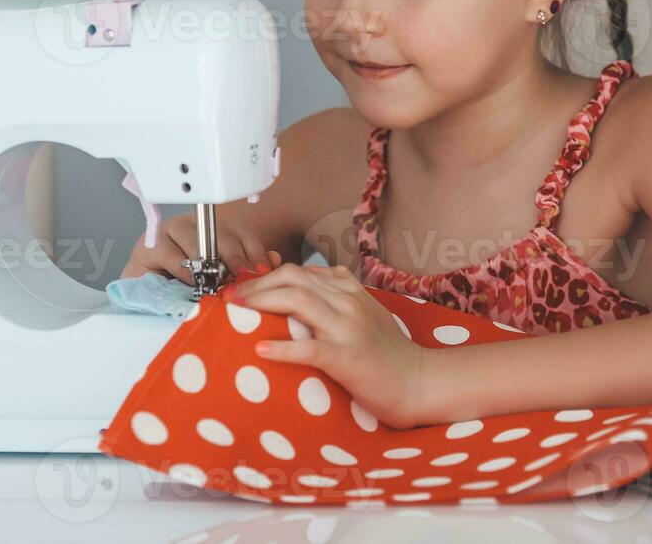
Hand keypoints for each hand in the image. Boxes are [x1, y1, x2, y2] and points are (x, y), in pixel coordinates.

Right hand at [121, 212, 282, 283]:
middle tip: (241, 280)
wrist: (145, 293)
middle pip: (225, 237)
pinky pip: (172, 253)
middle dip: (236, 261)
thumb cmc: (184, 286)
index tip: (262, 272)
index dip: (255, 254)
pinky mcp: (151, 242)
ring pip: (199, 243)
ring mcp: (173, 230)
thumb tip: (274, 261)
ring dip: (208, 266)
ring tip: (215, 284)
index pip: (245, 236)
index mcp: (219, 231)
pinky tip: (190, 281)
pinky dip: (183, 270)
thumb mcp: (220, 279)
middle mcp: (198, 226)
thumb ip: (247, 270)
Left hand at [225, 263, 431, 429]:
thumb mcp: (365, 314)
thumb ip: (337, 298)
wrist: (419, 381)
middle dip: (256, 284)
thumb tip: (300, 293)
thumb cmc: (390, 354)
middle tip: (232, 297)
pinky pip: (309, 348)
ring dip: (261, 303)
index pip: (300, 271)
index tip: (245, 288)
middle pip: (293, 278)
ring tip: (237, 312)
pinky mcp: (347, 357)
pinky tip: (261, 351)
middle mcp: (348, 302)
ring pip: (298, 301)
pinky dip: (282, 348)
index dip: (266, 275)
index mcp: (350, 290)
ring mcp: (348, 328)